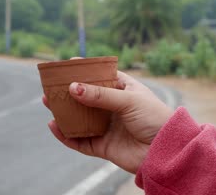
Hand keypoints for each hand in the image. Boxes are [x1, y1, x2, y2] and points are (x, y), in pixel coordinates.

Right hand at [43, 70, 172, 172]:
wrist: (166, 151)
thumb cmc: (154, 118)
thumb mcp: (128, 100)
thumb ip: (100, 95)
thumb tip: (73, 88)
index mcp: (123, 90)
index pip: (100, 77)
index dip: (85, 71)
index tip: (67, 65)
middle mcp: (112, 107)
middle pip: (85, 98)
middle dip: (68, 92)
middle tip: (51, 86)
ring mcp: (106, 127)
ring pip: (80, 118)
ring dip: (63, 112)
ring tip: (48, 103)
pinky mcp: (102, 146)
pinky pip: (80, 140)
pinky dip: (66, 135)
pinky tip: (55, 126)